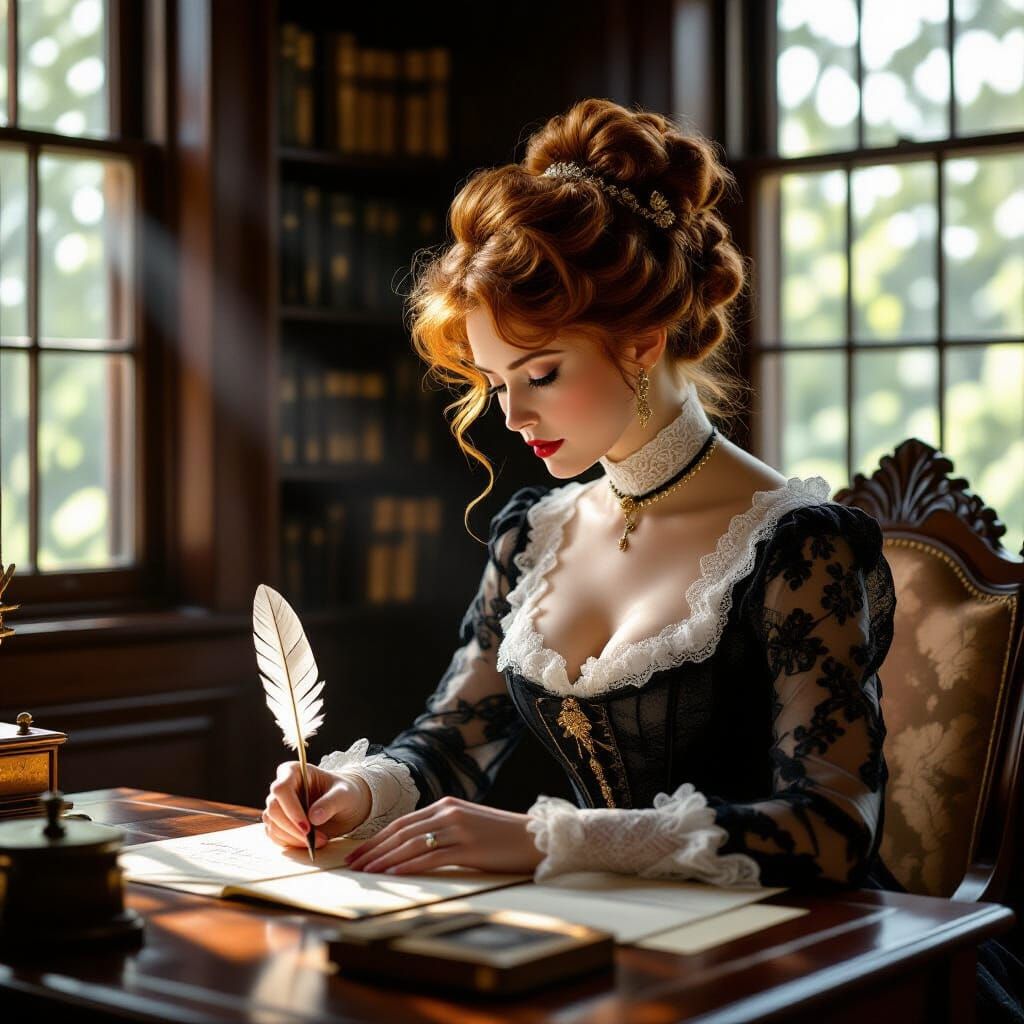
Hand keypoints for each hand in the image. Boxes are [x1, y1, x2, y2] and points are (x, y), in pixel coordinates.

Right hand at [263, 761, 371, 849]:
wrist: (345, 805)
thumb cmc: (344, 793)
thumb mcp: (344, 794)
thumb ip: (331, 803)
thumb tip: (314, 817)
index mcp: (293, 771)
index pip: (281, 788)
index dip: (291, 808)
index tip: (307, 827)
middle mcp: (281, 787)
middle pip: (273, 809)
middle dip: (292, 828)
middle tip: (314, 839)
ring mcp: (278, 806)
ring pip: (273, 825)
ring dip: (294, 838)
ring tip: (320, 841)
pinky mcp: (279, 822)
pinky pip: (275, 836)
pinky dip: (291, 843)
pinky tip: (310, 844)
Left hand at [344, 796, 544, 875]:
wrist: (534, 838)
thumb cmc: (500, 835)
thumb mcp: (468, 824)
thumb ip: (443, 829)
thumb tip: (414, 847)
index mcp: (446, 805)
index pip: (402, 823)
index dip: (377, 839)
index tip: (358, 853)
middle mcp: (449, 813)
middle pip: (401, 832)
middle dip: (373, 849)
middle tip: (352, 865)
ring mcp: (459, 829)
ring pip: (412, 844)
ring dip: (385, 859)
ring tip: (366, 873)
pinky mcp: (469, 848)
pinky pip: (433, 857)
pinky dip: (409, 865)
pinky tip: (394, 874)